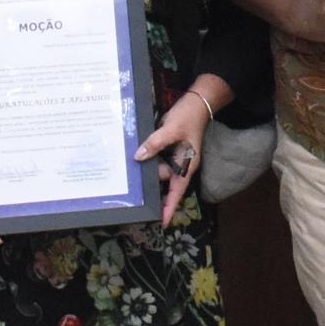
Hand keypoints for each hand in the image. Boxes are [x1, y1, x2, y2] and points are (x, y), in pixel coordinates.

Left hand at [137, 87, 214, 202]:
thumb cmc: (189, 117)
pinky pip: (155, 158)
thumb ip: (155, 144)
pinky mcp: (167, 149)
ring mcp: (173, 157)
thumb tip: (138, 157)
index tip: (161, 223)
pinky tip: (134, 158)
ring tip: (128, 174)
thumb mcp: (172, 130)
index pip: (176, 192)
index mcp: (186, 166)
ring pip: (157, 169)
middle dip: (150, 185)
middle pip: (163, 181)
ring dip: (146, 169)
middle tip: (132, 194)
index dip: (169, 208)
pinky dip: (146, 158)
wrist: (196, 102)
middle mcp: (180, 165)